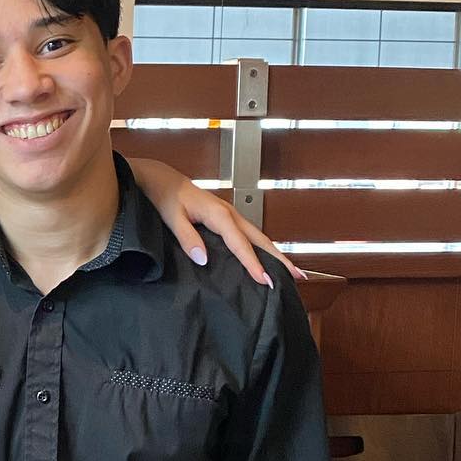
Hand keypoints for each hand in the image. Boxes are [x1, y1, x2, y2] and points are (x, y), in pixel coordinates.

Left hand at [126, 156, 305, 285]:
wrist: (163, 179)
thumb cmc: (166, 197)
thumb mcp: (172, 218)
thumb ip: (187, 238)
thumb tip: (203, 259)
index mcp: (219, 215)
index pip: (240, 244)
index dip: (253, 264)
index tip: (265, 281)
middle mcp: (231, 214)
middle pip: (260, 240)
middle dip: (279, 259)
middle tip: (297, 277)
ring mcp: (231, 216)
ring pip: (258, 238)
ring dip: (275, 254)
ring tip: (290, 272)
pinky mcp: (228, 219)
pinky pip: (250, 236)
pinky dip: (262, 248)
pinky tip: (266, 259)